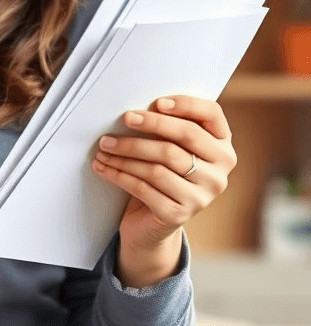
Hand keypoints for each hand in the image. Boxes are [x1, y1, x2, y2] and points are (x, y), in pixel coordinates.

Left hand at [91, 95, 235, 287]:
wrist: (151, 222)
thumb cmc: (161, 174)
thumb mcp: (169, 149)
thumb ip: (167, 129)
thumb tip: (140, 109)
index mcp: (223, 149)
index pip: (213, 115)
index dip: (187, 105)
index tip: (157, 102)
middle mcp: (219, 174)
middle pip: (185, 137)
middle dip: (150, 125)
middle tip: (124, 118)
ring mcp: (202, 197)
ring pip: (159, 164)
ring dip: (125, 153)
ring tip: (104, 147)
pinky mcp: (178, 215)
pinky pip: (143, 187)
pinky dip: (118, 174)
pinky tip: (102, 166)